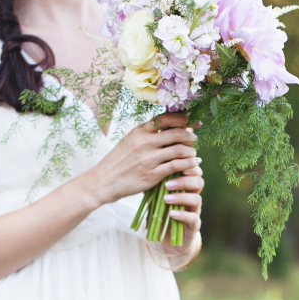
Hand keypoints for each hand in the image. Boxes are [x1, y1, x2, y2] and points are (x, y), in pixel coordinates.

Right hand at [82, 112, 199, 206]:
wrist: (103, 181)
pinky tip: (192, 165)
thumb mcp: (130, 141)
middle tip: (195, 139)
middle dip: (190, 136)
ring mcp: (149, 159)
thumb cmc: (118, 162)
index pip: (167, 118)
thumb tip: (170, 128)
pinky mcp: (152, 175)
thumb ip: (148, 135)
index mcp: (140, 131)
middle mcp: (145, 142)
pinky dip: (188, 165)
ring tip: (193, 154)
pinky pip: (177, 166)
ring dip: (191, 152)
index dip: (184, 118)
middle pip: (178, 133)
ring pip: (180, 150)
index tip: (194, 121)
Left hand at [161, 163, 202, 256]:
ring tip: (166, 199)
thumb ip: (154, 184)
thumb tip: (144, 168)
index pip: (194, 172)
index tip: (176, 165)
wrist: (164, 238)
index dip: (188, 167)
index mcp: (186, 187)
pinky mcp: (194, 226)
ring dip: (181, 197)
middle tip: (167, 184)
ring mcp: (195, 211)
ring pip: (197, 199)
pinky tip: (171, 214)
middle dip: (184, 181)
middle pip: (198, 182)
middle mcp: (193, 197)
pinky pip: (193, 218)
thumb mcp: (155, 197)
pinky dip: (183, 215)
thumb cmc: (160, 213)